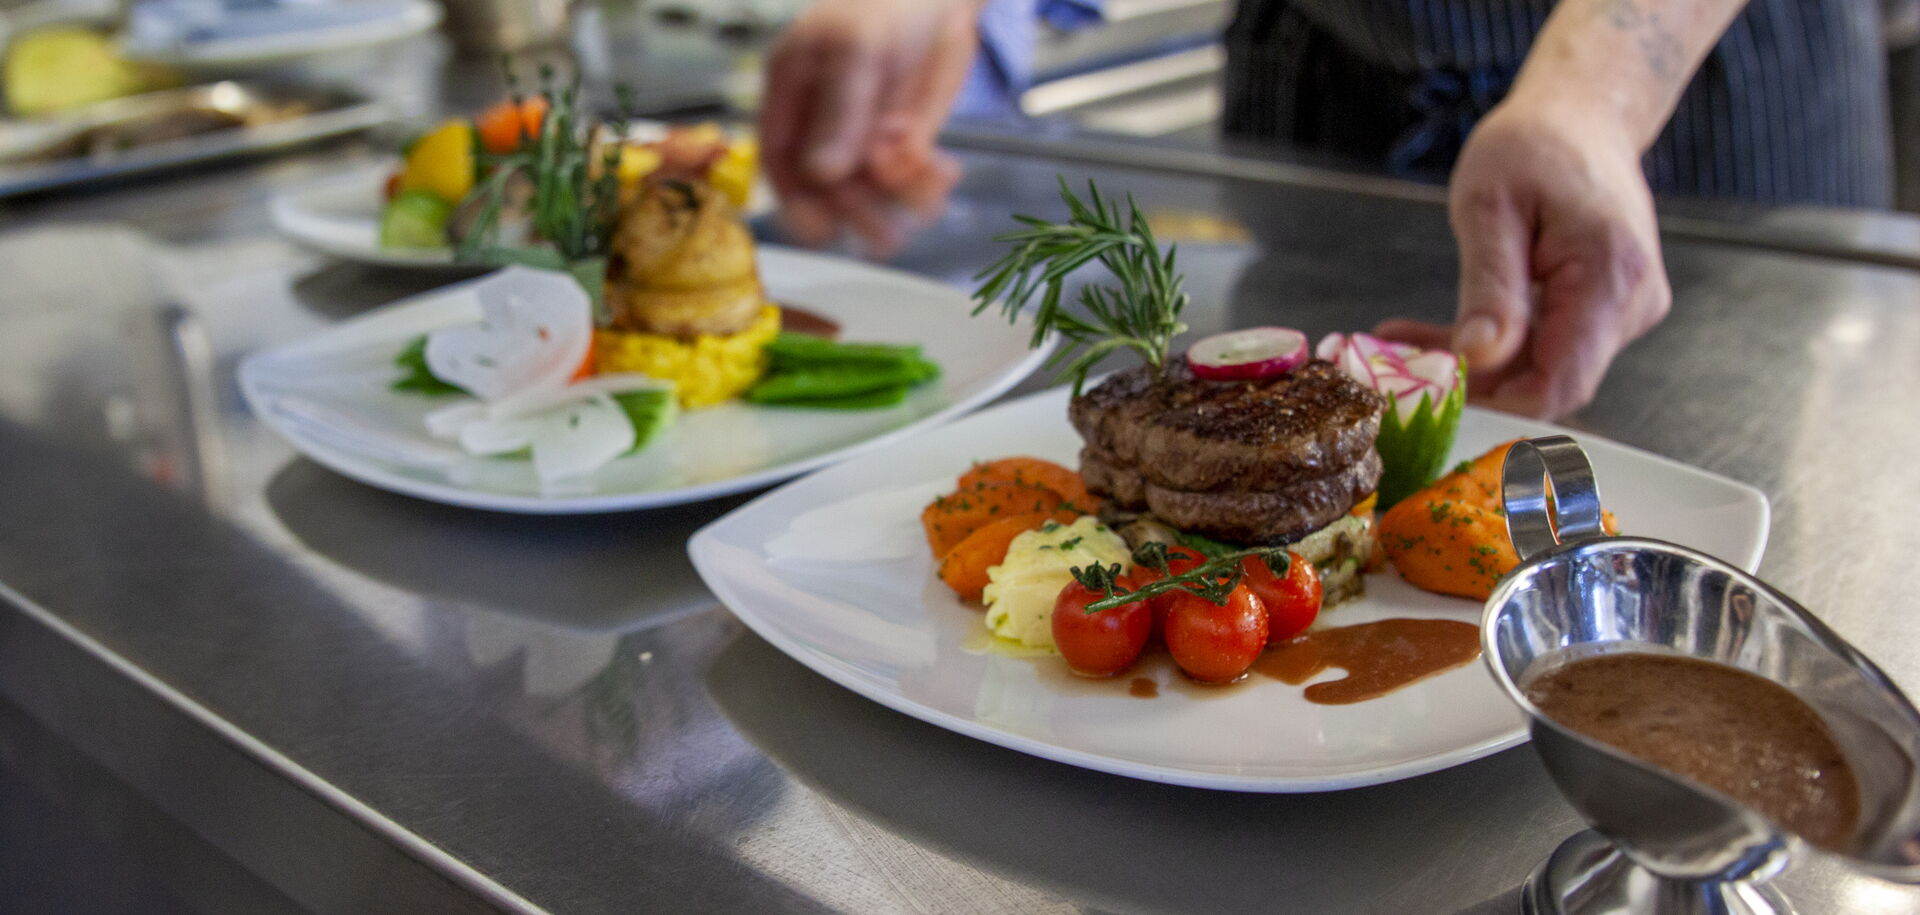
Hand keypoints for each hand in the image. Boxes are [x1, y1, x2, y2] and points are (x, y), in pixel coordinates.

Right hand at [760, 0, 979, 257]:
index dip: (794, 199)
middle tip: (887, 236)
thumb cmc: (884, 5)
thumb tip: (821, 172)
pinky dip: (927, 183)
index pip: (780, 158)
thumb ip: (840, 110)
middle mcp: (824, 121)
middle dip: (857, 210)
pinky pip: (908, 176)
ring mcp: (864, 133)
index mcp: (793, 93)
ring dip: (900, 200)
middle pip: (828, 184)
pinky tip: (945, 174)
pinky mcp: (902, 138)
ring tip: (932, 196)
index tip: (819, 231)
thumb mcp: (856, 50)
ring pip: (872, 187)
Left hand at [1376, 101, 1671, 418]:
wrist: (1580, 117)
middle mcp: (1633, 302)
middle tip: (1400, 354)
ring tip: (1409, 337)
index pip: (1561, 383)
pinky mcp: (1611, 308)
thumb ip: (1489, 286)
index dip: (1496, 396)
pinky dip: (1499, 341)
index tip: (1432, 382)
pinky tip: (1450, 328)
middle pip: (1549, 378)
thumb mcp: (1488, 206)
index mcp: (1610, 277)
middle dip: (1475, 377)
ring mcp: (1628, 308)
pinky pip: (1552, 345)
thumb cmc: (1532, 145)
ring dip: (1480, 359)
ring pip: (1545, 365)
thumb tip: (1479, 357)